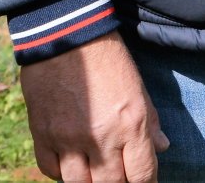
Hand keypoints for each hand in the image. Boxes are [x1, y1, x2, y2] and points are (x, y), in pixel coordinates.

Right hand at [21, 31, 167, 182]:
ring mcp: (68, 140)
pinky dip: (61, 173)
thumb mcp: (138, 87)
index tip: (144, 182)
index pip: (142, 174)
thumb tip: (162, 147)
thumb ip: (150, 122)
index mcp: (130, 124)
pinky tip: (71, 165)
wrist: (66, 36)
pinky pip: (51, 170)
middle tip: (120, 177)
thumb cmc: (108, 59)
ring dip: (89, 182)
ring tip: (96, 175)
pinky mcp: (42, 136)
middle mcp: (100, 138)